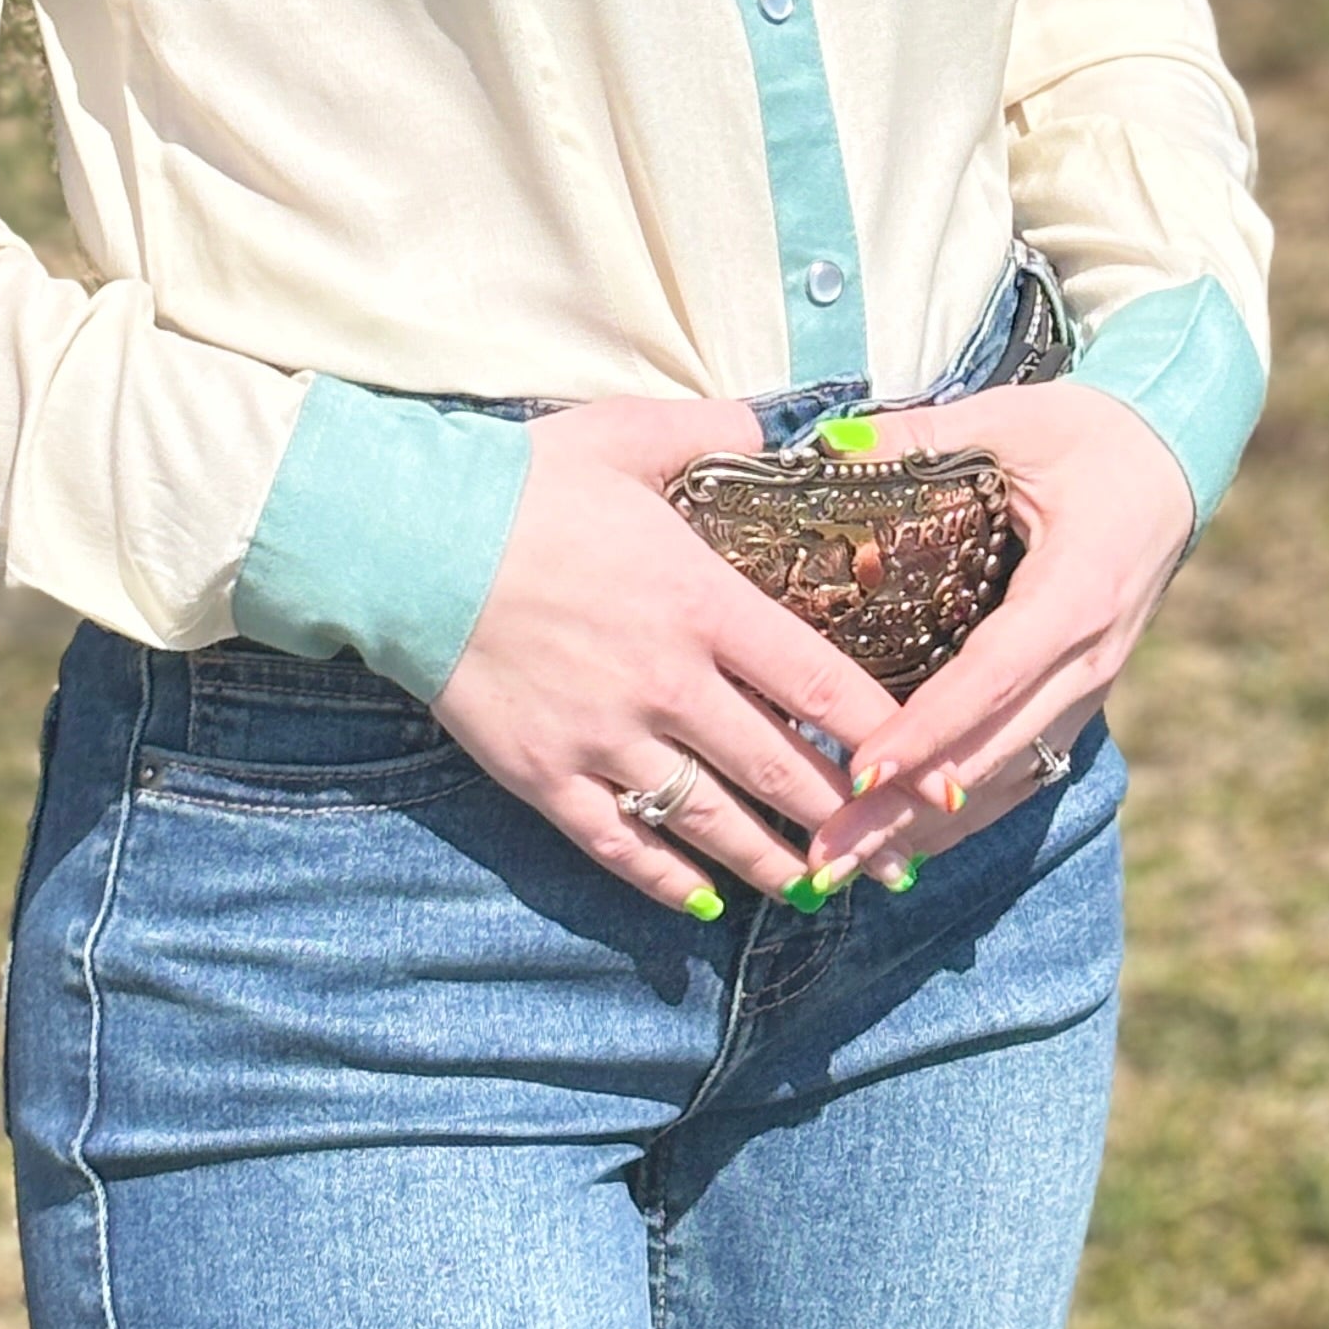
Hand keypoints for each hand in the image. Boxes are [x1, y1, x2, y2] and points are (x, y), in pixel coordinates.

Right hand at [431, 393, 907, 916]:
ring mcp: (605, 737)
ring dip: (774, 865)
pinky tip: (706, 902)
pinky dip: (669, 881)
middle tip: (892, 857)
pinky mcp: (546, 775)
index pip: (820, 684)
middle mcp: (666, 682)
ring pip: (712, 822)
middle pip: (781, 772)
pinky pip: (621, 845)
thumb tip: (778, 426)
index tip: (923, 766)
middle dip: (846, 822)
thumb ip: (715, 433)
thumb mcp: (628, 436)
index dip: (883, 735)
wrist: (405, 540)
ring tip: (817, 890)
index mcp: (700, 600)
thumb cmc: (521, 484)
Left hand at [791, 383, 1194, 893]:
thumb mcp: (1007, 419)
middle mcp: (1088, 659)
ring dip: (927, 830)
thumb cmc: (1087, 436)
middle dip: (905, 813)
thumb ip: (919, 436)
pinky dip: (963, 812)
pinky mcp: (1080, 701)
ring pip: (1006, 781)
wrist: (1171, 462)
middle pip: (992, 754)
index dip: (929, 730)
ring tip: (846, 873)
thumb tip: (827, 442)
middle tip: (827, 858)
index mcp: (1076, 593)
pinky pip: (1021, 772)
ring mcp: (1090, 689)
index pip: (993, 676)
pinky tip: (903, 844)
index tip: (863, 773)